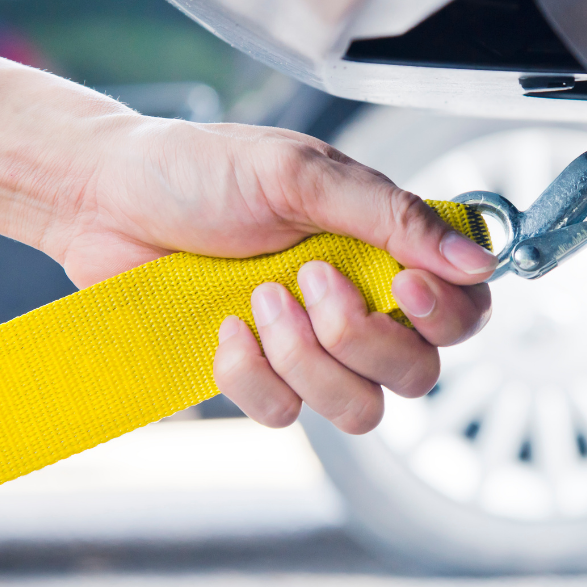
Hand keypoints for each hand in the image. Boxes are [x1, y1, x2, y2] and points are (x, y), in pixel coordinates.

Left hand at [45, 116, 494, 433]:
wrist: (106, 199)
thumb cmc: (202, 171)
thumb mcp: (301, 174)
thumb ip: (391, 218)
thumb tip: (480, 261)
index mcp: (384, 250)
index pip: (465, 310)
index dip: (447, 315)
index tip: (405, 287)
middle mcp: (360, 306)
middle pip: (419, 374)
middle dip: (362, 338)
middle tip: (306, 278)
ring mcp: (311, 351)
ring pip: (360, 411)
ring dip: (307, 361)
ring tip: (259, 299)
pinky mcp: (259, 379)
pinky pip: (285, 415)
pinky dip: (252, 375)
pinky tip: (224, 329)